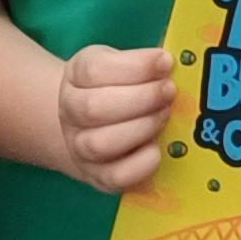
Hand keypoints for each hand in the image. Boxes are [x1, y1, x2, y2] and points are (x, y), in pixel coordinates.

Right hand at [53, 43, 177, 193]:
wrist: (92, 126)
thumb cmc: (117, 88)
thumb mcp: (122, 64)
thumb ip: (143, 63)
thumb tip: (170, 65)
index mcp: (77, 76)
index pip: (94, 70)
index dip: (135, 66)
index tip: (165, 62)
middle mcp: (71, 112)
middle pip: (94, 108)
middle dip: (141, 98)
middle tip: (169, 91)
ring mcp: (80, 147)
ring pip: (101, 143)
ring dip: (141, 128)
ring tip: (164, 115)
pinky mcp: (98, 176)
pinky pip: (115, 177)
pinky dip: (140, 164)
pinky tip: (157, 149)